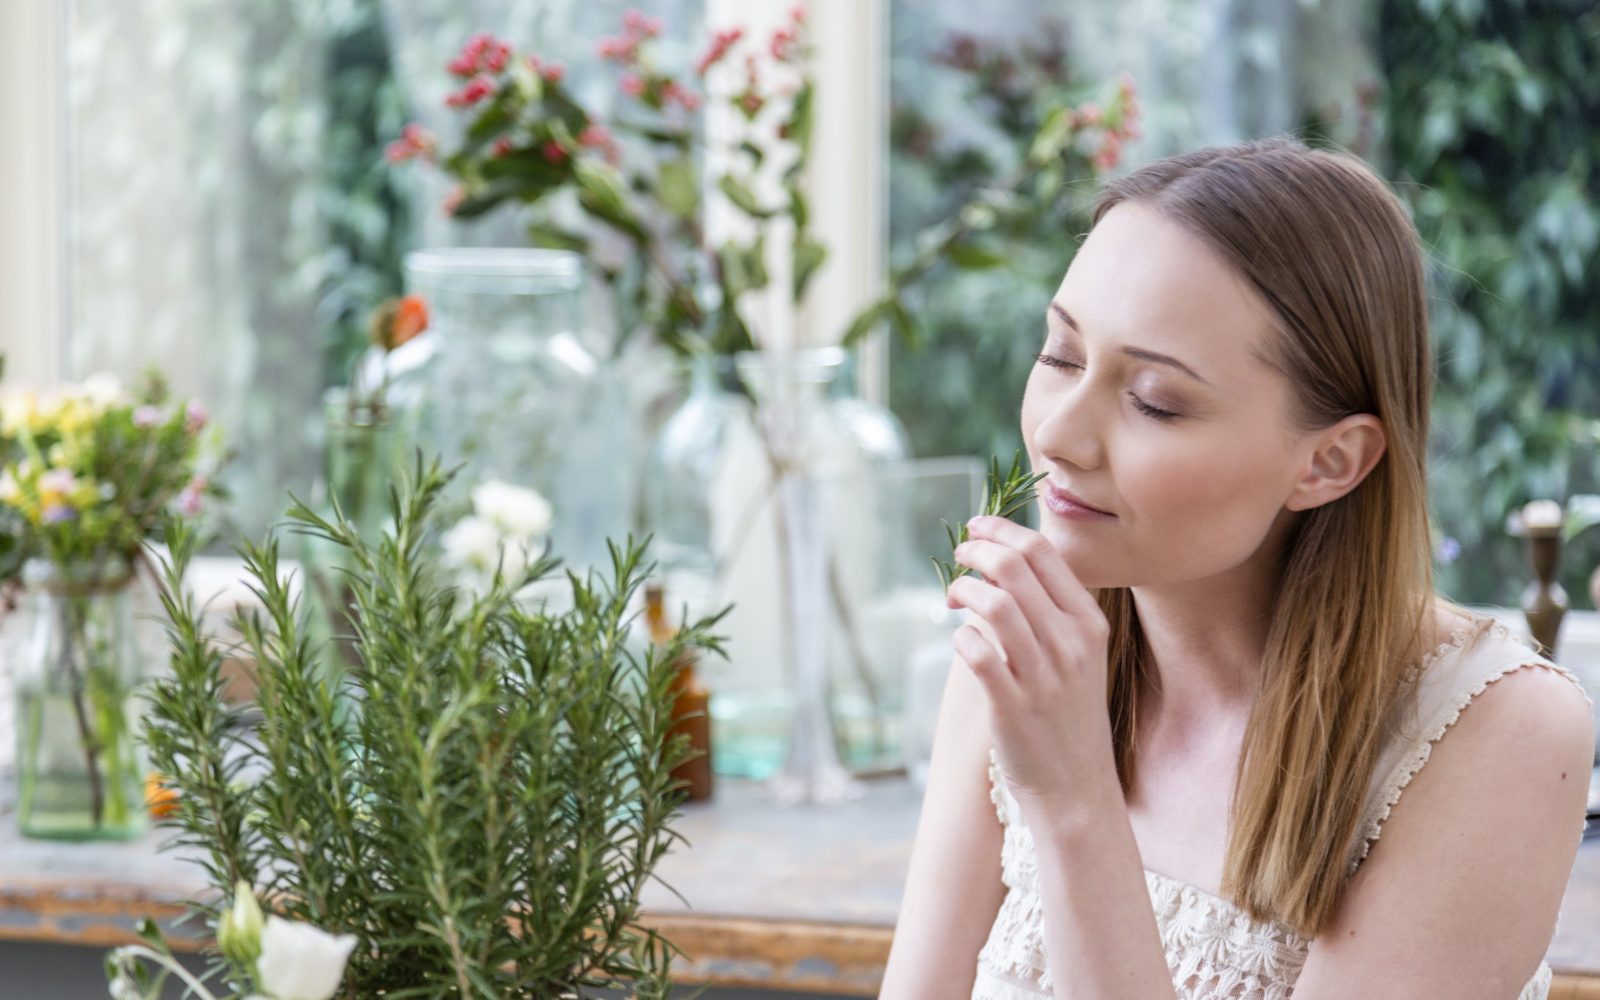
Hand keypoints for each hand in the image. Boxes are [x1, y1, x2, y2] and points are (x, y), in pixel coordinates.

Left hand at [946, 515, 1119, 822]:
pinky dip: (961, 636)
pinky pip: (978, 653)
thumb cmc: (1068, 713)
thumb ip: (1050, 608)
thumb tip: (1004, 559)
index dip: (1001, 530)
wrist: (1076, 786)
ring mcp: (1044, 675)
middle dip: (975, 550)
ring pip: (995, 605)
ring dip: (964, 589)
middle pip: (1014, 568)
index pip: (1043, 553)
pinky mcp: (1013, 705)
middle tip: (958, 554)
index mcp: (1088, 623)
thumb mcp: (1079, 654)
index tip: (976, 528)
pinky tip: (960, 638)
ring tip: (952, 595)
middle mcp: (1070, 644)